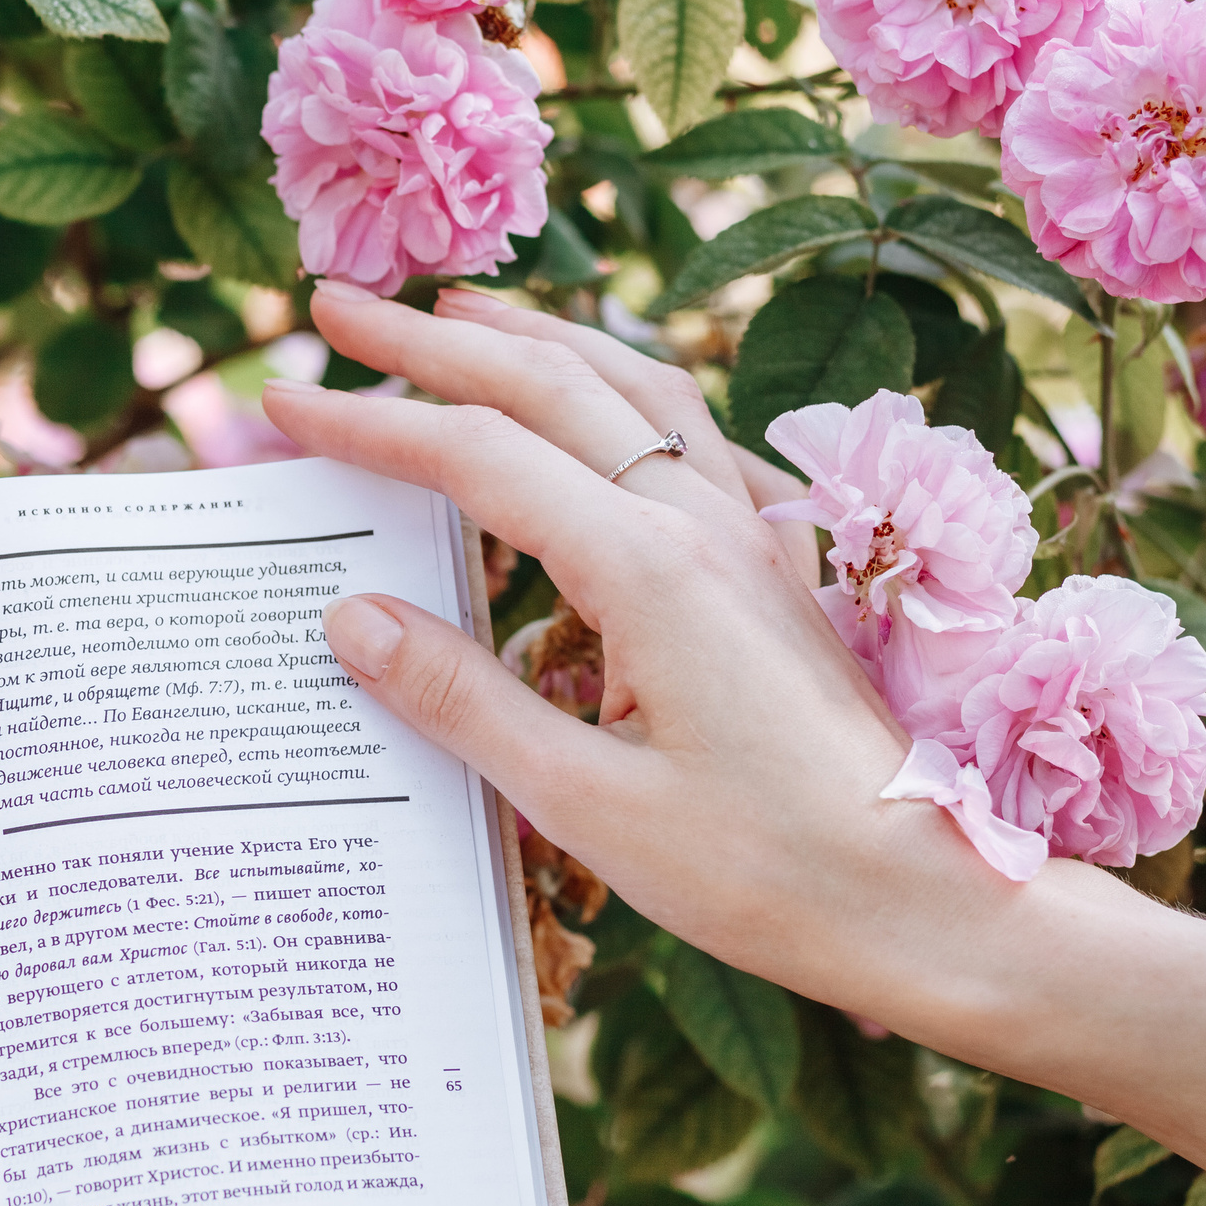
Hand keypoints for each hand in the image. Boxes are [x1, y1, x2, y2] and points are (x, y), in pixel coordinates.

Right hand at [260, 281, 975, 1008]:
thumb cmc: (763, 872)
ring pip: (631, 385)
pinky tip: (603, 398)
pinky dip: (618, 385)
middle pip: (548, 384)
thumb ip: (464, 701)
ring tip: (455, 312)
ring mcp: (750, 533)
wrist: (922, 899)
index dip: (369, 422)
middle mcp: (703, 522)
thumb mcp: (587, 806)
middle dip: (430, 341)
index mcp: (648, 569)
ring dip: (534, 337)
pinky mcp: (777, 565)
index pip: (476, 456)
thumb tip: (353, 618)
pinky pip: (690, 432)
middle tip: (335, 306)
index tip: (282, 402)